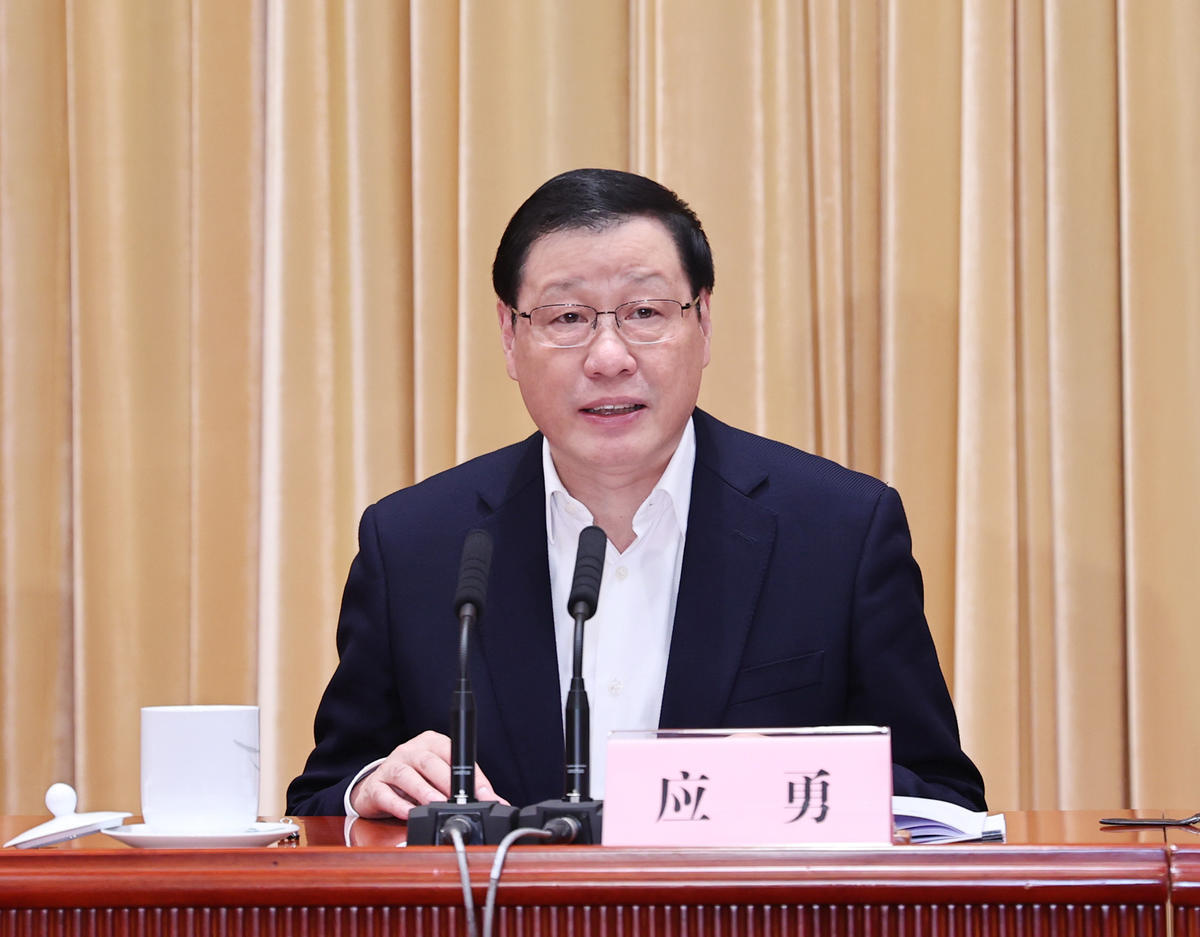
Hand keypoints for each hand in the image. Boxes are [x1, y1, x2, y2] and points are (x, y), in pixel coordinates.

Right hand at [348, 730, 506, 819]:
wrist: (377, 787)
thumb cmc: (416, 780)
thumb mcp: (441, 778)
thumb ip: (465, 787)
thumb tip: (496, 801)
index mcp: (432, 743)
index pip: (454, 754)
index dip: (472, 775)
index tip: (485, 794)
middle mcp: (410, 750)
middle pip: (429, 762)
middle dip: (446, 782)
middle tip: (458, 801)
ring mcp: (391, 766)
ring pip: (406, 775)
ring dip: (423, 791)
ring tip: (436, 805)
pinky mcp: (375, 785)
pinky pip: (386, 794)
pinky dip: (398, 805)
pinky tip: (409, 813)